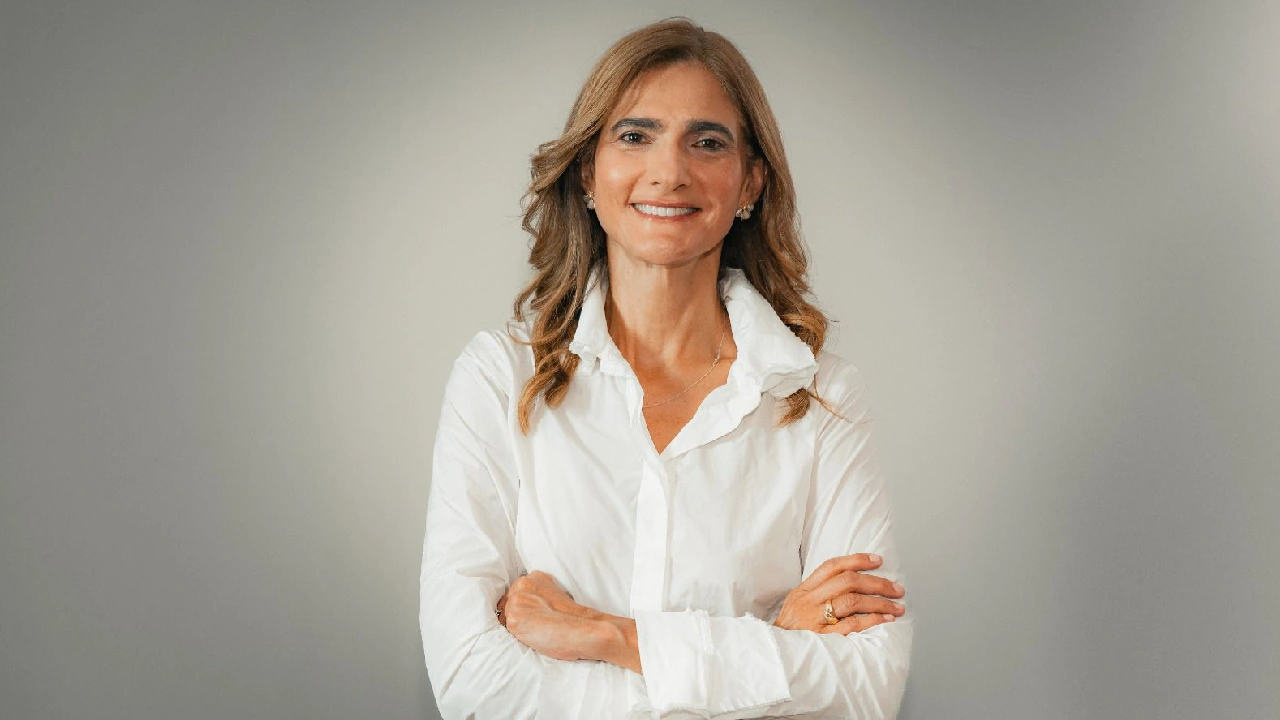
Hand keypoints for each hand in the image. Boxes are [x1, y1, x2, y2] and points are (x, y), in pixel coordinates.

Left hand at [498, 571, 602, 661]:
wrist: (584, 629)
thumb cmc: (573, 618)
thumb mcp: (555, 595)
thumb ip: (538, 595)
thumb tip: (524, 607)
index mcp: (534, 576)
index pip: (515, 592)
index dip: (523, 608)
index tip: (534, 617)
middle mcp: (523, 583)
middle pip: (507, 602)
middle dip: (517, 615)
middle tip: (536, 625)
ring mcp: (517, 600)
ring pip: (505, 616)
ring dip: (516, 625)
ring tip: (536, 631)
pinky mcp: (515, 618)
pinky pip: (506, 630)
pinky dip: (517, 635)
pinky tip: (533, 636)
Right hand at [772, 553, 905, 634]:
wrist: (774, 654)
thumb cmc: (790, 630)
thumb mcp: (798, 604)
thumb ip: (819, 592)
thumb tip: (851, 580)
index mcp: (804, 590)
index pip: (832, 566)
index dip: (857, 560)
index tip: (879, 560)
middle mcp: (809, 601)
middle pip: (847, 582)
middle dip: (877, 583)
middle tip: (897, 589)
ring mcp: (815, 619)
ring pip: (851, 601)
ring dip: (879, 603)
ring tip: (897, 607)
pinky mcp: (821, 638)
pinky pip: (850, 626)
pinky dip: (871, 621)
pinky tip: (885, 620)